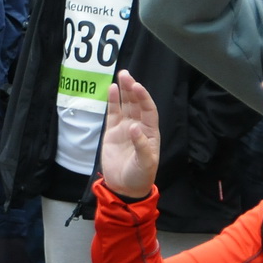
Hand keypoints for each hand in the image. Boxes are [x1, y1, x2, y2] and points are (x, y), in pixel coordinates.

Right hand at [99, 71, 160, 198]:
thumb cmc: (141, 176)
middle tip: (126, 75)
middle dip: (132, 89)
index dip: (143, 98)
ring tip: (121, 75)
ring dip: (124, 91)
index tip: (137, 87)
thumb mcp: (145, 163)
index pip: (148, 110)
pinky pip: (113, 113)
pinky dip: (112, 101)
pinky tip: (112, 89)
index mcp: (150, 132)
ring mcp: (125, 128)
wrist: (125, 187)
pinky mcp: (112, 132)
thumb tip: (134, 127)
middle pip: (136, 103)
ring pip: (125, 105)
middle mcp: (138, 126)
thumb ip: (141, 146)